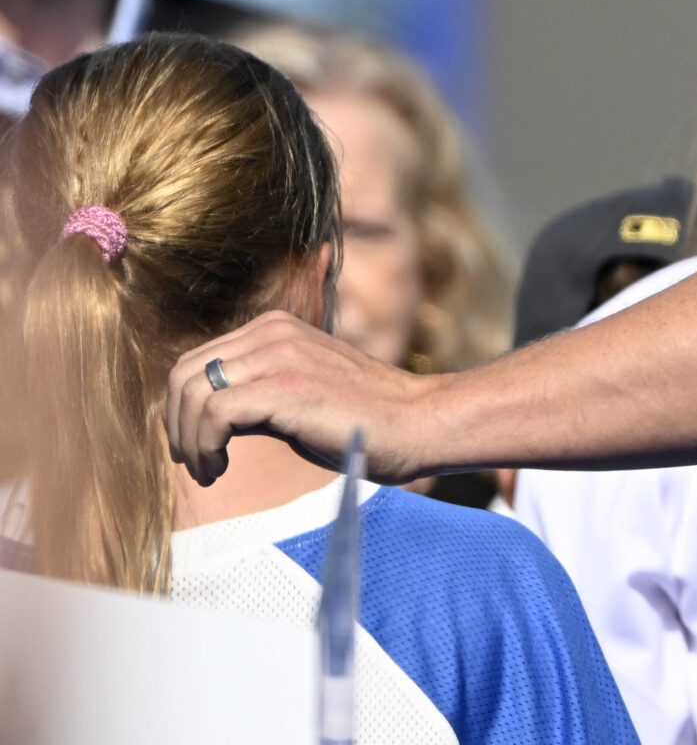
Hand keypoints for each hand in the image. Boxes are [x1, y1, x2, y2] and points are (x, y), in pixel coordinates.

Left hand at [165, 311, 441, 486]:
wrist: (419, 423)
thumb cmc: (364, 420)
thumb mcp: (301, 391)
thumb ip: (258, 388)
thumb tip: (204, 414)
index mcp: (275, 328)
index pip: (194, 361)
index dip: (181, 409)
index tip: (198, 448)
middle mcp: (273, 332)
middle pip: (182, 374)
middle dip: (176, 425)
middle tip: (196, 462)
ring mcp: (281, 355)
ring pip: (192, 392)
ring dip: (188, 441)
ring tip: (208, 470)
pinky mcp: (287, 386)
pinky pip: (214, 413)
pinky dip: (205, 447)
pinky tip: (220, 469)